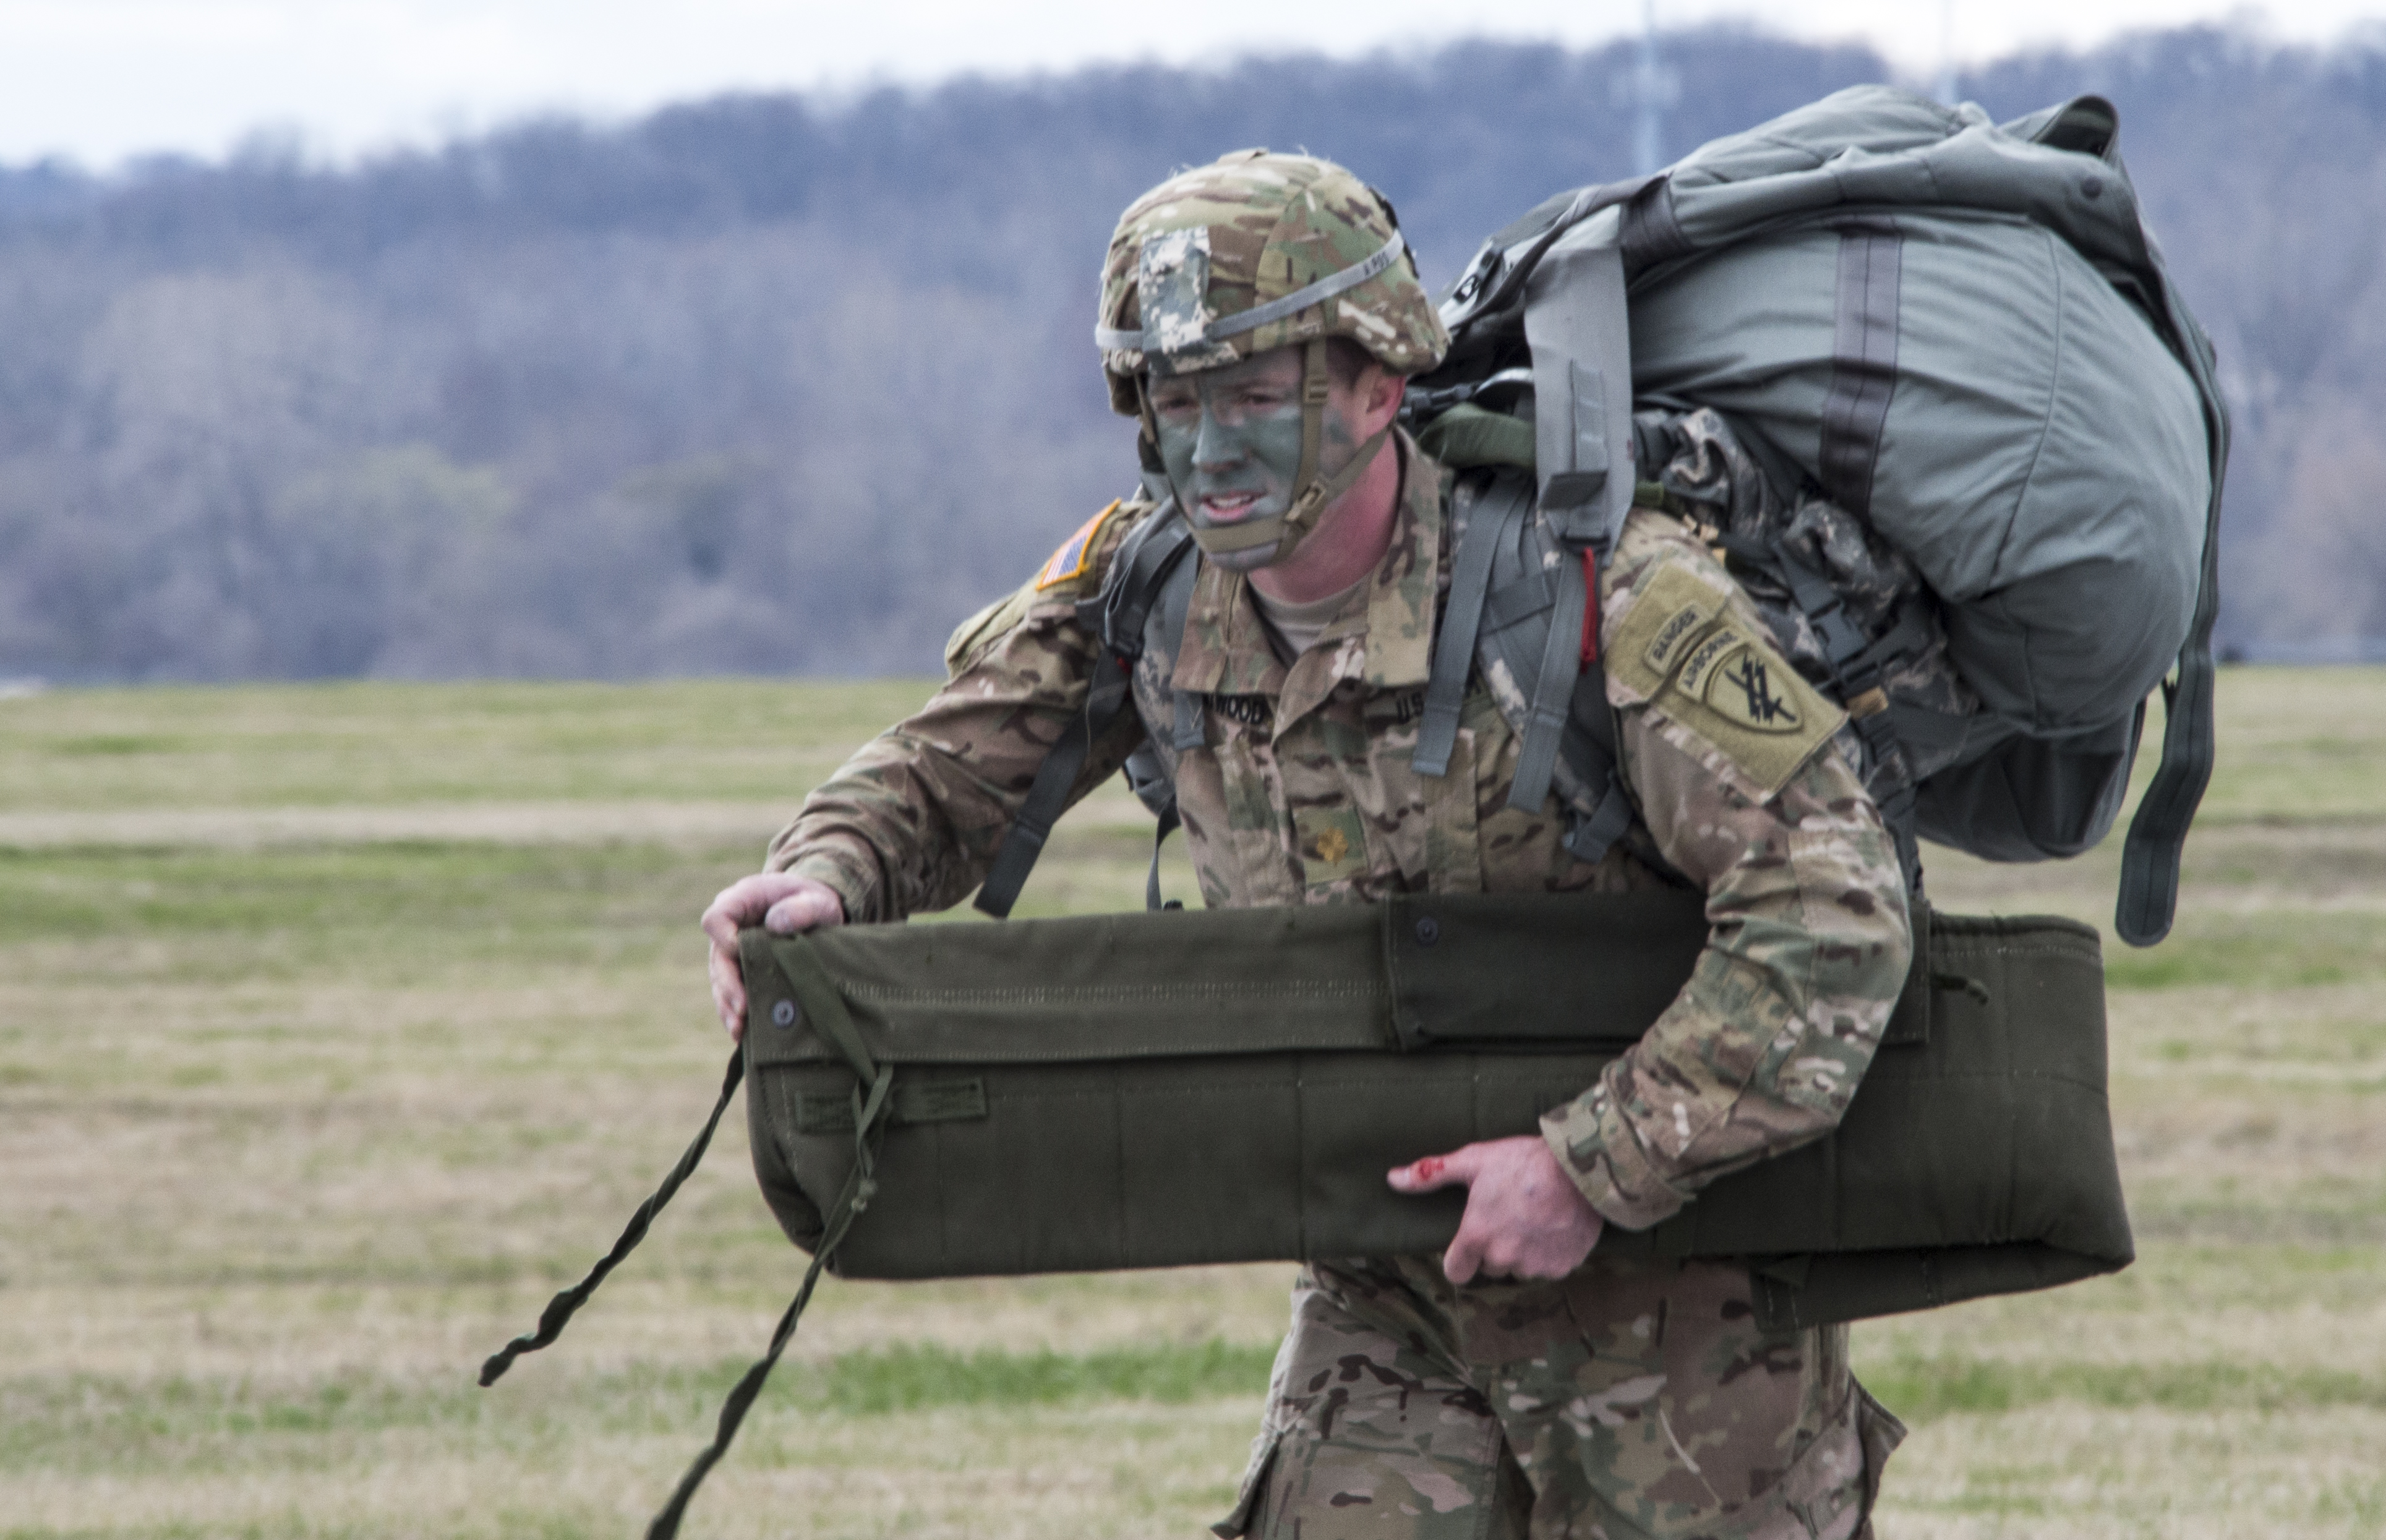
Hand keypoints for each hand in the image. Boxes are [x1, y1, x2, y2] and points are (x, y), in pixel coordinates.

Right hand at [700, 873, 845, 1041]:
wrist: (818, 913)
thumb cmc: (815, 902)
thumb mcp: (818, 900)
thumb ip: (801, 908)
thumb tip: (775, 924)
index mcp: (743, 901)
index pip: (717, 917)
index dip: (724, 936)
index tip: (739, 950)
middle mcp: (731, 928)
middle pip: (717, 957)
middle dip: (728, 985)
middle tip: (743, 1009)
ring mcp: (733, 952)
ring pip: (721, 981)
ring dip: (728, 1006)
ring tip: (739, 1030)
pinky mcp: (741, 972)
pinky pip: (731, 994)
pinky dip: (735, 1013)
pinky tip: (742, 1035)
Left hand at [1387, 1136, 1604, 1285]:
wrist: (1579, 1168)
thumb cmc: (1522, 1161)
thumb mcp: (1473, 1160)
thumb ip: (1430, 1174)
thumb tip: (1392, 1179)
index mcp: (1477, 1237)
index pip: (1456, 1272)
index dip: (1461, 1257)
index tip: (1471, 1241)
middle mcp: (1503, 1259)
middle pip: (1491, 1266)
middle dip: (1497, 1247)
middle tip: (1510, 1215)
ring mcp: (1534, 1266)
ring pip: (1521, 1267)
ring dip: (1524, 1250)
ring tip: (1535, 1217)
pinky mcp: (1562, 1267)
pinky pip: (1549, 1267)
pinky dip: (1550, 1252)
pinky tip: (1555, 1225)